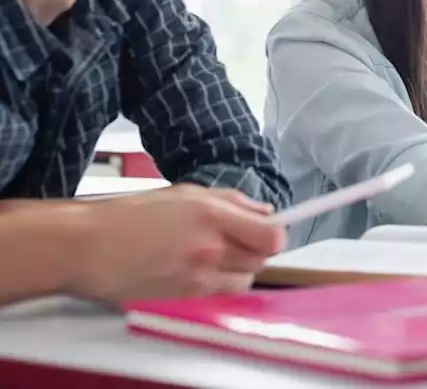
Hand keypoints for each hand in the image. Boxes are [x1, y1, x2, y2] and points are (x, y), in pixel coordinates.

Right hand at [67, 184, 284, 304]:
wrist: (87, 247)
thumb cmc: (129, 215)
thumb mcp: (185, 193)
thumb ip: (231, 201)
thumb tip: (266, 211)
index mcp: (211, 214)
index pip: (272, 235)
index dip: (275, 234)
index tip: (267, 231)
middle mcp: (210, 246)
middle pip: (262, 258)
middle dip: (255, 249)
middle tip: (236, 241)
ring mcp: (198, 275)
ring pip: (246, 280)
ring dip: (239, 269)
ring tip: (214, 257)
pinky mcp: (185, 297)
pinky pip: (222, 294)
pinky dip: (220, 285)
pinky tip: (199, 271)